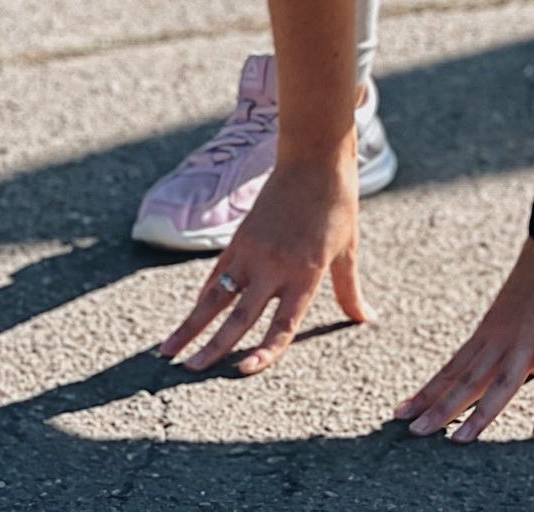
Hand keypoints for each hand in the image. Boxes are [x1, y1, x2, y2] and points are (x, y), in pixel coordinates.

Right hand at [155, 156, 373, 374]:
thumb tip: (366, 319)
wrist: (314, 161)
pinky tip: (190, 315)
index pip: (282, 324)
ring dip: (190, 326)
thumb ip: (349, 290)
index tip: (243, 372)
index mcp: (306, 274)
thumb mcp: (348, 250)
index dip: (264, 351)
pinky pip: (216, 274)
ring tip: (167, 351)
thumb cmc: (337, 205)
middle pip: (239, 317)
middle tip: (189, 372)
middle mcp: (275, 268)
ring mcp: (252, 253)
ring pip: (215, 298)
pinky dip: (202, 296)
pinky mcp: (238, 239)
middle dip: (213, 347)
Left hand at [393, 236, 533, 441]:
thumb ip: (507, 326)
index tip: (401, 413)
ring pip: (500, 382)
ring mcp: (530, 337)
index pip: (453, 366)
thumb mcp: (515, 300)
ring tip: (458, 441)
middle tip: (413, 433)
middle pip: (467, 377)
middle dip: (440, 407)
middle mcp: (503, 336)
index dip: (427, 391)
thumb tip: (499, 346)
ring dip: (479, 413)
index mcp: (491, 327)